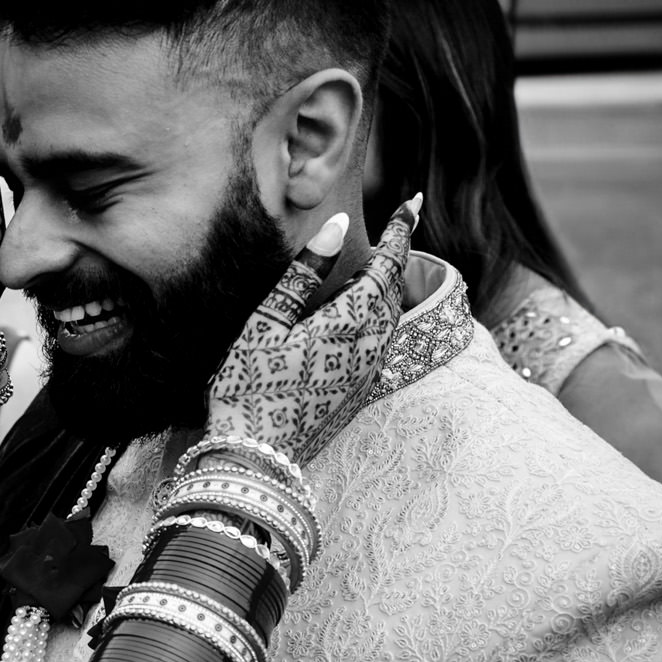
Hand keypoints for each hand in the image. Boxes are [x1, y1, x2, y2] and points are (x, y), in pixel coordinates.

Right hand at [205, 197, 421, 462]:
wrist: (257, 458)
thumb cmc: (250, 386)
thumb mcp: (266, 323)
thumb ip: (303, 274)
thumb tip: (337, 228)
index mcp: (350, 322)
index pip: (388, 264)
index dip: (401, 231)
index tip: (411, 203)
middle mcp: (371, 346)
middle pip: (394, 290)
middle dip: (394, 257)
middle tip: (395, 227)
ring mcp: (369, 372)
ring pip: (390, 317)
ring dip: (385, 288)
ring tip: (370, 268)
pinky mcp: (360, 391)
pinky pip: (379, 341)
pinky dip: (375, 316)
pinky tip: (350, 315)